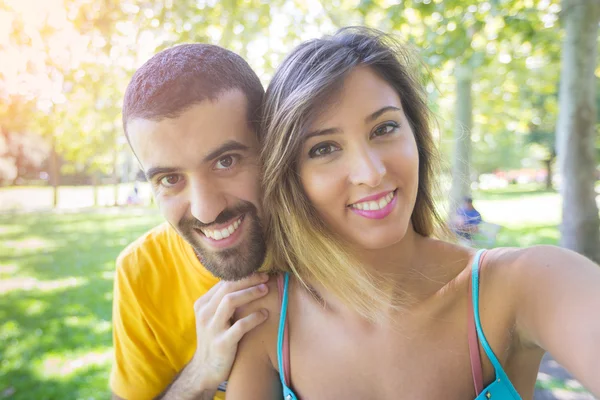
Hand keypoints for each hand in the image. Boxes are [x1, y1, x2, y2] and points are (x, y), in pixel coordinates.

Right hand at [188, 273, 269, 390]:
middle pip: (228, 288)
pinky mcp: (222, 343)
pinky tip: (265, 314)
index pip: (224, 282)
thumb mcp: (214, 318)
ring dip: (251, 293)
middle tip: (267, 278)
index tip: (261, 273)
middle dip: (249, 280)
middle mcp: (205, 313)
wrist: (205, 370)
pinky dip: (254, 317)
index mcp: (203, 304)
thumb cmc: (215, 339)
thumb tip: (246, 282)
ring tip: (266, 290)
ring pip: (230, 301)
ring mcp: (212, 328)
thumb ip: (224, 301)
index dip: (244, 276)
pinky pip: (240, 326)